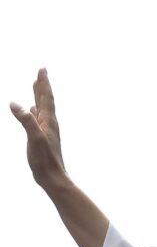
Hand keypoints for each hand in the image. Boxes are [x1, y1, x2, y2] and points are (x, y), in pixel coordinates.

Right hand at [10, 68, 68, 190]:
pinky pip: (38, 119)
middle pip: (45, 100)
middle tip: (41, 71)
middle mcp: (49, 123)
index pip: (46, 97)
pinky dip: (35, 110)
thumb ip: (26, 121)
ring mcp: (46, 130)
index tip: (42, 69)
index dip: (43, 83)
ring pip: (41, 108)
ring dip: (39, 96)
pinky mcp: (42, 137)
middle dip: (42, 85)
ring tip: (36, 86)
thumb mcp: (34, 138)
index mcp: (48, 121)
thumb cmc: (44, 159)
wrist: (52, 177)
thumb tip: (15, 103)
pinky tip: (32, 110)